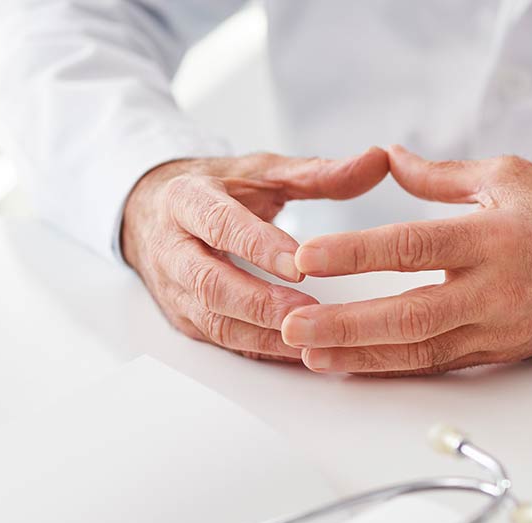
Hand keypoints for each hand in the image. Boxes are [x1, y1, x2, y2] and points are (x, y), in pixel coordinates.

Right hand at [121, 148, 388, 361]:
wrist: (154, 213)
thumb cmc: (218, 190)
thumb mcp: (262, 171)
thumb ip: (318, 172)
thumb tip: (376, 160)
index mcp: (187, 200)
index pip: (220, 224)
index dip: (258, 246)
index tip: (299, 264)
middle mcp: (173, 248)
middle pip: (210, 282)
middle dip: (259, 302)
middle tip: (309, 312)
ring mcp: (175, 290)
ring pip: (214, 321)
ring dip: (263, 335)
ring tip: (311, 339)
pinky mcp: (185, 320)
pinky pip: (223, 342)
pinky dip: (261, 352)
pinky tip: (299, 353)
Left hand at [280, 146, 531, 373]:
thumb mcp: (508, 176)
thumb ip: (440, 175)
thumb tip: (388, 158)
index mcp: (490, 237)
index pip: (412, 247)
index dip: (355, 254)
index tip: (307, 256)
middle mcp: (491, 290)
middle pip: (408, 316)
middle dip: (345, 325)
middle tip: (293, 326)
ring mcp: (495, 328)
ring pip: (419, 352)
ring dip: (360, 356)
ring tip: (308, 354)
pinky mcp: (497, 352)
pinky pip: (438, 366)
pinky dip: (392, 368)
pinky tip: (354, 365)